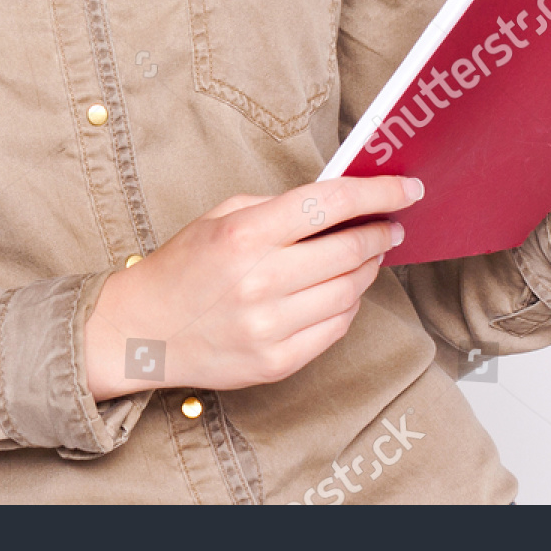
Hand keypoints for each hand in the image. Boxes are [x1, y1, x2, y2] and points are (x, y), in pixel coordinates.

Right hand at [84, 175, 422, 400]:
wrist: (144, 330)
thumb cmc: (184, 266)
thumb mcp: (221, 216)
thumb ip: (279, 207)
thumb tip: (339, 204)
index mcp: (245, 233)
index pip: (330, 206)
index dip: (377, 193)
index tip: (406, 188)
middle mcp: (260, 280)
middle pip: (349, 251)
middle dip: (380, 232)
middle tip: (391, 224)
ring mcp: (270, 327)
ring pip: (349, 292)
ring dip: (367, 269)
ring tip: (366, 255)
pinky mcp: (277, 362)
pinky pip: (335, 329)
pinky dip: (347, 304)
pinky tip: (341, 290)